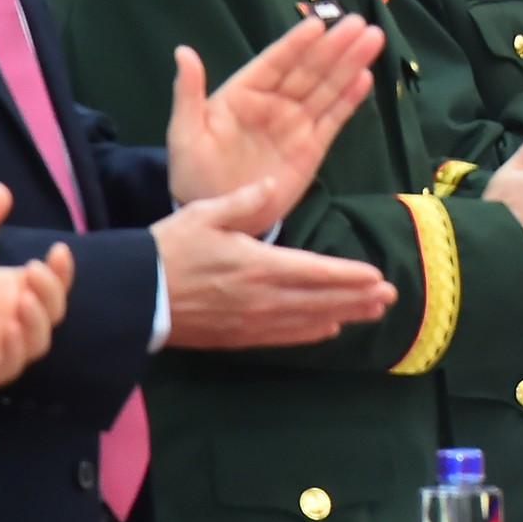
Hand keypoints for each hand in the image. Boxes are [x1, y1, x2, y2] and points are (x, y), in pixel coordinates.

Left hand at [0, 246, 73, 400]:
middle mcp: (14, 320)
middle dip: (51, 290)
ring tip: (23, 300)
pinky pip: (9, 366)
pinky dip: (14, 348)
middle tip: (33, 271)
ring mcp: (0, 348)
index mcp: (13, 293)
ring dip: (36, 319)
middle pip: (52, 310)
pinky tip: (6, 331)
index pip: (52, 282)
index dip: (62, 269)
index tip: (57, 249)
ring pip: (38, 341)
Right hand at [153, 181, 398, 348]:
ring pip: (307, 321)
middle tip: (391, 297)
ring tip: (373, 313)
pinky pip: (283, 338)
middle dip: (358, 298)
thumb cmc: (167, 250)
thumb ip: (244, 202)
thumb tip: (274, 183)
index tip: (378, 277)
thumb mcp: (205, 214)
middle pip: (320, 300)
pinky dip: (310, 333)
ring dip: (343, 316)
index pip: (316, 272)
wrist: (130, 296)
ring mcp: (250, 322)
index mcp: (257, 266)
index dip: (349, 276)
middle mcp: (261, 299)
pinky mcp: (236, 338)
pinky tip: (328, 330)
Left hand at [167, 15, 386, 232]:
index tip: (317, 23)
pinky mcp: (312, 147)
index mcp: (243, 94)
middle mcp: (274, 103)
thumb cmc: (194, 174)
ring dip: (350, 64)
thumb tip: (183, 51)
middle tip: (360, 23)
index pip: (274, 62)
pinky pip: (335, 118)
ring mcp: (296, 124)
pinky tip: (365, 78)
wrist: (219, 217)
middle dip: (334, 46)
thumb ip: (188, 93)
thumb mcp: (184, 134)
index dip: (296, 44)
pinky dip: (351, 99)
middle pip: (309, 69)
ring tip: (373, 39)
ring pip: (328, 88)